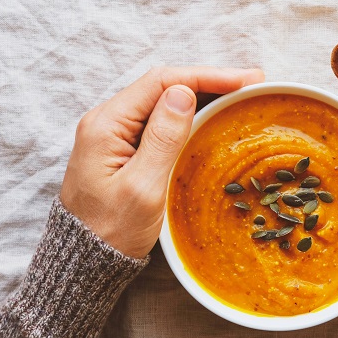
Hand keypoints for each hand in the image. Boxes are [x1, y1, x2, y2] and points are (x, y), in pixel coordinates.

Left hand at [60, 66, 264, 257]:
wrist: (84, 261)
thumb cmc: (111, 231)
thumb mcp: (142, 188)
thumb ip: (163, 138)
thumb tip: (183, 94)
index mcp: (107, 124)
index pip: (162, 82)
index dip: (206, 76)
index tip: (245, 80)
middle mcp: (107, 121)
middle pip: (164, 86)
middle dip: (208, 81)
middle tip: (252, 83)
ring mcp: (113, 134)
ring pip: (163, 101)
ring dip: (201, 95)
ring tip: (239, 94)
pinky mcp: (122, 149)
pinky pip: (159, 120)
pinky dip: (189, 114)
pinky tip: (211, 115)